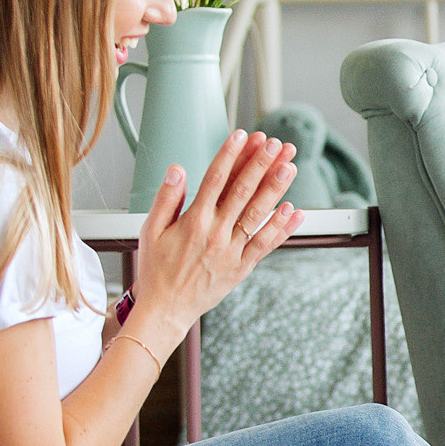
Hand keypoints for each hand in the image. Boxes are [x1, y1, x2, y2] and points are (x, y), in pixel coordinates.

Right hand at [130, 130, 299, 332]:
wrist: (166, 310)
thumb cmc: (156, 270)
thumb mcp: (150, 231)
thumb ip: (166, 198)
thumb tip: (177, 169)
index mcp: (193, 221)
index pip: (215, 179)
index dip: (230, 155)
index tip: (242, 135)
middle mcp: (215, 234)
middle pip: (242, 192)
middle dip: (260, 165)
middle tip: (275, 144)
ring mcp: (231, 251)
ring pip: (257, 214)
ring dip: (275, 189)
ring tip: (289, 166)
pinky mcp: (242, 267)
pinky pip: (265, 244)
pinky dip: (281, 228)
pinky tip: (294, 210)